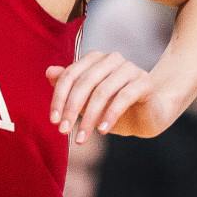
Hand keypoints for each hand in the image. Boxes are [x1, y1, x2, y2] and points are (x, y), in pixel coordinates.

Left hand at [46, 53, 171, 142]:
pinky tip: (103, 131)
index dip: (59, 98)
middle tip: (63, 132)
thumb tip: (49, 72)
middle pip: (84, 82)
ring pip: (102, 91)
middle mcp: (112, 59)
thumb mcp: (87, 101)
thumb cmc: (112, 107)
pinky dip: (110, 115)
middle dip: (71, 109)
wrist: (147, 116)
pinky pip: (123, 97)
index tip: (53, 121)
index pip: (70, 75)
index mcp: (95, 59)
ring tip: (82, 138)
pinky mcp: (145, 81)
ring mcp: (130, 68)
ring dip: (89, 117)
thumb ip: (69, 86)